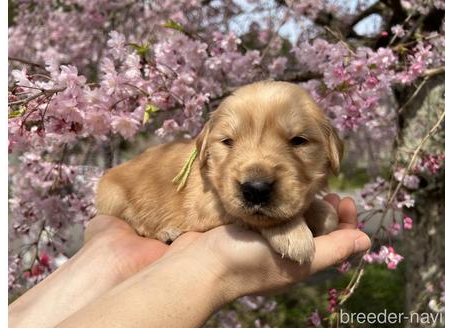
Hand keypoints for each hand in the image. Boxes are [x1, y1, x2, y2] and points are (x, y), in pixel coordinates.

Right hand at [161, 193, 370, 297]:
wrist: (197, 266)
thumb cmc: (247, 263)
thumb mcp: (297, 258)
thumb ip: (331, 249)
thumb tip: (367, 240)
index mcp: (301, 260)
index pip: (334, 238)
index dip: (345, 219)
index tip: (344, 197)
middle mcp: (285, 249)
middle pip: (314, 226)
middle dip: (323, 205)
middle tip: (325, 186)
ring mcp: (263, 238)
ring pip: (291, 217)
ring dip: (301, 200)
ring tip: (303, 183)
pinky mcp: (245, 228)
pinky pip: (269, 213)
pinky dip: (277, 201)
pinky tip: (275, 187)